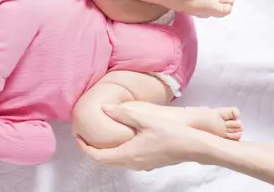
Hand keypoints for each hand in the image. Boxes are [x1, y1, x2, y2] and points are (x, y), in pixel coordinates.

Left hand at [76, 101, 203, 170]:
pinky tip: (121, 140)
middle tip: (85, 137)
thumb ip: (123, 113)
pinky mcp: (149, 162)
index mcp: (127, 154)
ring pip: (116, 161)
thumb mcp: (144, 118)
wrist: (195, 145)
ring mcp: (142, 165)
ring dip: (104, 151)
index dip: (85, 147)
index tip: (78, 137)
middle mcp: (132, 163)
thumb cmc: (172, 132)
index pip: (98, 156)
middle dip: (92, 150)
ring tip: (99, 137)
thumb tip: (105, 109)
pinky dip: (116, 151)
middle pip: (105, 161)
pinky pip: (126, 160)